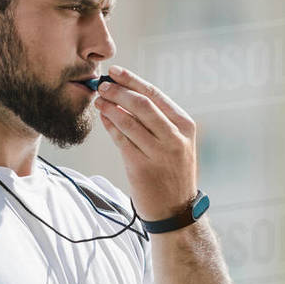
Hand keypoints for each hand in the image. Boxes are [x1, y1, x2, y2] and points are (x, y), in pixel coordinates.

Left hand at [93, 64, 198, 220]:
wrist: (176, 211)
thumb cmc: (173, 174)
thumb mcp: (178, 144)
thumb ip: (161, 122)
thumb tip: (130, 95)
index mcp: (185, 126)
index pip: (156, 95)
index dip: (133, 81)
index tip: (116, 71)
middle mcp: (174, 138)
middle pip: (142, 104)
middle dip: (119, 90)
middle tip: (102, 84)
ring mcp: (158, 153)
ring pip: (129, 120)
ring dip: (110, 106)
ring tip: (99, 99)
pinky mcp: (141, 167)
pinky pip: (121, 140)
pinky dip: (110, 126)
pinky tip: (103, 118)